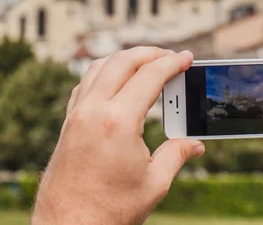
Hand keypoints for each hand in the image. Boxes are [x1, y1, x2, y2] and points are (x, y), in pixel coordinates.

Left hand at [32, 47, 204, 224]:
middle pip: (123, 61)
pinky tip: (116, 81)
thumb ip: (177, 155)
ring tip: (146, 62)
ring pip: (99, 66)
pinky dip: (104, 72)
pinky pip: (85, 83)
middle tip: (170, 57)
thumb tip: (195, 144)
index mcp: (118, 122)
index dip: (172, 63)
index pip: (149, 76)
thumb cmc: (109, 211)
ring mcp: (76, 115)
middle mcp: (93, 111)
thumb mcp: (154, 184)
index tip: (186, 58)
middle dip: (150, 53)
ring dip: (125, 58)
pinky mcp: (68, 123)